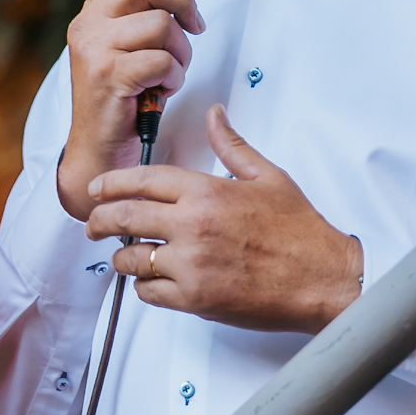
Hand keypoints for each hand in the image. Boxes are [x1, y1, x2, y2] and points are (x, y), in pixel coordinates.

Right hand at [57, 0, 205, 220]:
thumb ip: (138, 19)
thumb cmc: (121, 101)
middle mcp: (86, 26)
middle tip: (193, 24)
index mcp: (90, 14)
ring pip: (160, 25)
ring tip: (171, 73)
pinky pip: (162, 60)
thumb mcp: (123, 50)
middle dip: (181, 0)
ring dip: (180, 51)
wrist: (98, 151)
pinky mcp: (109, 76)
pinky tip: (162, 91)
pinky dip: (174, 78)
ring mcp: (95, 50)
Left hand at [84, 104, 363, 331]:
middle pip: (124, 218)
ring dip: (122, 258)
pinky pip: (149, 293)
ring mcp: (191, 264)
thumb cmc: (300, 232)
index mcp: (206, 192)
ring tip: (124, 257)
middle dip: (99, 221)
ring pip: (131, 259)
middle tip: (92, 226)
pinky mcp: (195, 298)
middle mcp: (192, 225)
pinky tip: (151, 282)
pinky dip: (144, 287)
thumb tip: (214, 116)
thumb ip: (232, 146)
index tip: (96, 189)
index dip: (111, 184)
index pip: (141, 181)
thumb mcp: (267, 177)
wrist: (323, 278)